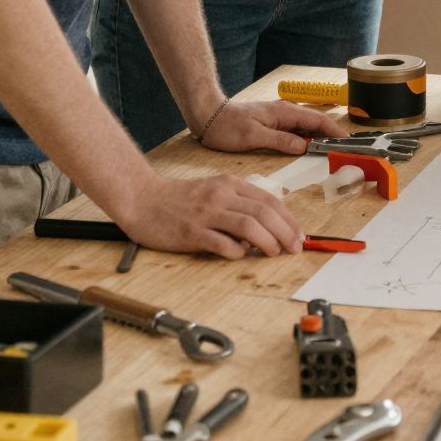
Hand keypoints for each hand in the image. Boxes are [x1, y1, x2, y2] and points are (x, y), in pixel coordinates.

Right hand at [113, 169, 301, 258]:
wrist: (142, 199)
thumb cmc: (179, 198)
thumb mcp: (215, 190)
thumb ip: (239, 203)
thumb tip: (267, 225)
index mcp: (229, 184)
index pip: (269, 200)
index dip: (288, 219)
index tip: (298, 235)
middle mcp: (220, 196)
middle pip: (264, 212)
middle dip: (285, 232)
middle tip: (294, 248)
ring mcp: (206, 214)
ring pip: (248, 226)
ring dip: (267, 242)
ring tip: (275, 253)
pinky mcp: (191, 233)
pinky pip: (221, 243)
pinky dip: (236, 252)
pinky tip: (241, 256)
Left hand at [199, 98, 337, 155]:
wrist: (209, 116)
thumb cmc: (228, 126)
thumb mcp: (254, 136)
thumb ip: (281, 140)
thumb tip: (304, 147)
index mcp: (284, 113)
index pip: (317, 121)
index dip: (334, 131)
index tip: (348, 142)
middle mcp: (286, 112)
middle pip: (316, 123)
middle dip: (332, 134)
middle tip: (346, 149)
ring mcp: (280, 117)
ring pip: (308, 127)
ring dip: (321, 137)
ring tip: (333, 151)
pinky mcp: (274, 124)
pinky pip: (298, 130)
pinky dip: (308, 138)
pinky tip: (310, 149)